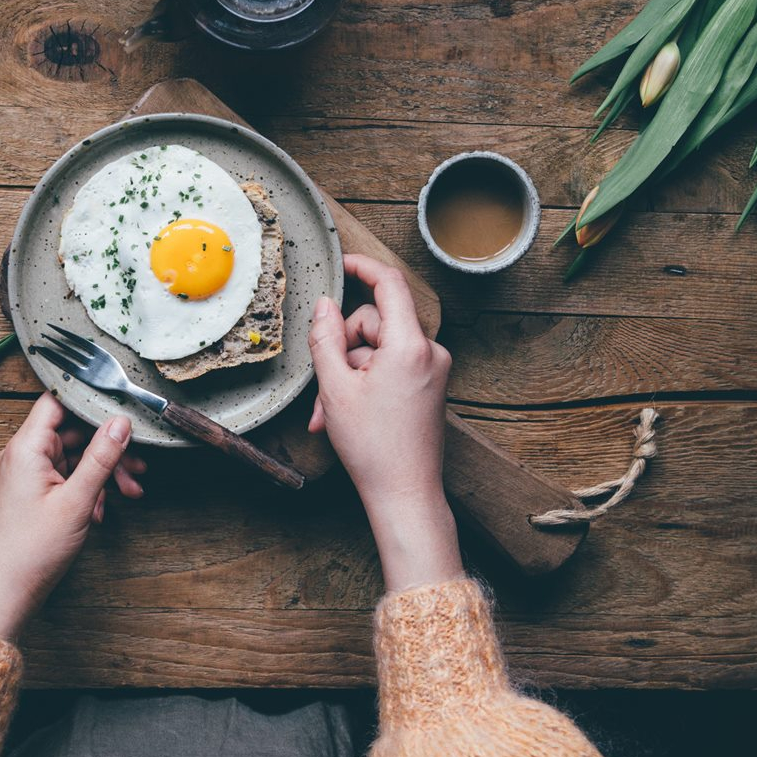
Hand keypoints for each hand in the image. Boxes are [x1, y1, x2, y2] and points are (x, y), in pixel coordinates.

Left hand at [0, 393, 145, 641]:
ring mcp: (31, 475)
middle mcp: (25, 455)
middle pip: (74, 431)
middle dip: (109, 447)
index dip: (90, 400)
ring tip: (131, 491)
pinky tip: (104, 510)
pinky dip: (90, 489)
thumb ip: (101, 457)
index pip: (59, 401)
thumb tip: (121, 423)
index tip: (122, 406)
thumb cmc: (31, 550)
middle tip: (138, 465)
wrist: (7, 592)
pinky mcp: (37, 494)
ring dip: (104, 472)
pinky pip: (69, 478)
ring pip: (76, 458)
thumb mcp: (76, 501)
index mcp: (27, 448)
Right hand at [307, 254, 462, 590]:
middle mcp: (430, 352)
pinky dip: (367, 385)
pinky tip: (347, 414)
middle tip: (323, 389)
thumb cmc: (372, 447)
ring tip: (330, 413)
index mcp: (410, 345)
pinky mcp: (431, 387)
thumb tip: (322, 305)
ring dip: (349, 376)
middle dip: (343, 351)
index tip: (342, 263)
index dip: (362, 267)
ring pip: (379, 351)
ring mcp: (434, 370)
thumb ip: (325, 339)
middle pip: (376, 324)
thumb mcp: (335, 388)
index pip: (389, 284)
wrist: (405, 493)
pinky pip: (392, 369)